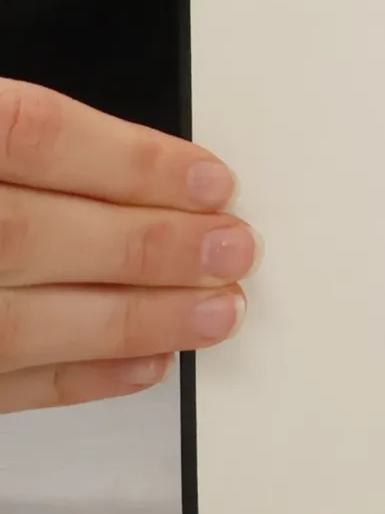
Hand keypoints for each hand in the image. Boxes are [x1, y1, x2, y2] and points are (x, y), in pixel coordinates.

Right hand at [0, 78, 253, 412]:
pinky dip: (70, 378)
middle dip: (143, 245)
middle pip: (28, 234)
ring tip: (215, 311)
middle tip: (234, 249)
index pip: (32, 135)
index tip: (210, 177)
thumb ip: (23, 135)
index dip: (127, 158)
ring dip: (127, 320)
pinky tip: (142, 364)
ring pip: (14, 321)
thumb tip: (148, 166)